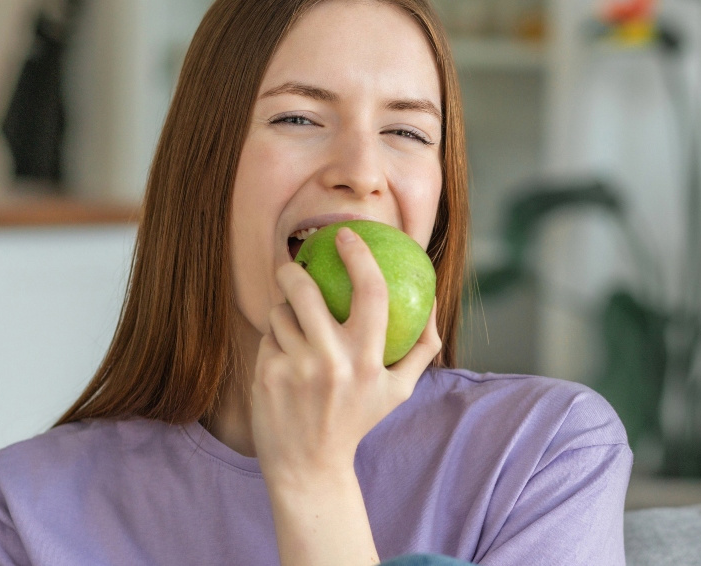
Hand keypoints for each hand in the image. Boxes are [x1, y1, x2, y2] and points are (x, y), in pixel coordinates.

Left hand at [250, 226, 441, 485]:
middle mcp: (333, 361)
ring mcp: (296, 368)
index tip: (345, 235)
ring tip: (292, 328)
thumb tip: (433, 299)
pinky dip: (274, 341)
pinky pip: (268, 337)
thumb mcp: (399, 390)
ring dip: (284, 313)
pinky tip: (281, 359)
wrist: (309, 466)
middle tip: (294, 267)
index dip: (359, 254)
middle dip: (293, 270)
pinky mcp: (267, 375)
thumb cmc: (358, 419)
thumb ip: (424, 346)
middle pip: (306, 290)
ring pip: (281, 312)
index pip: (371, 291)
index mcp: (370, 360)